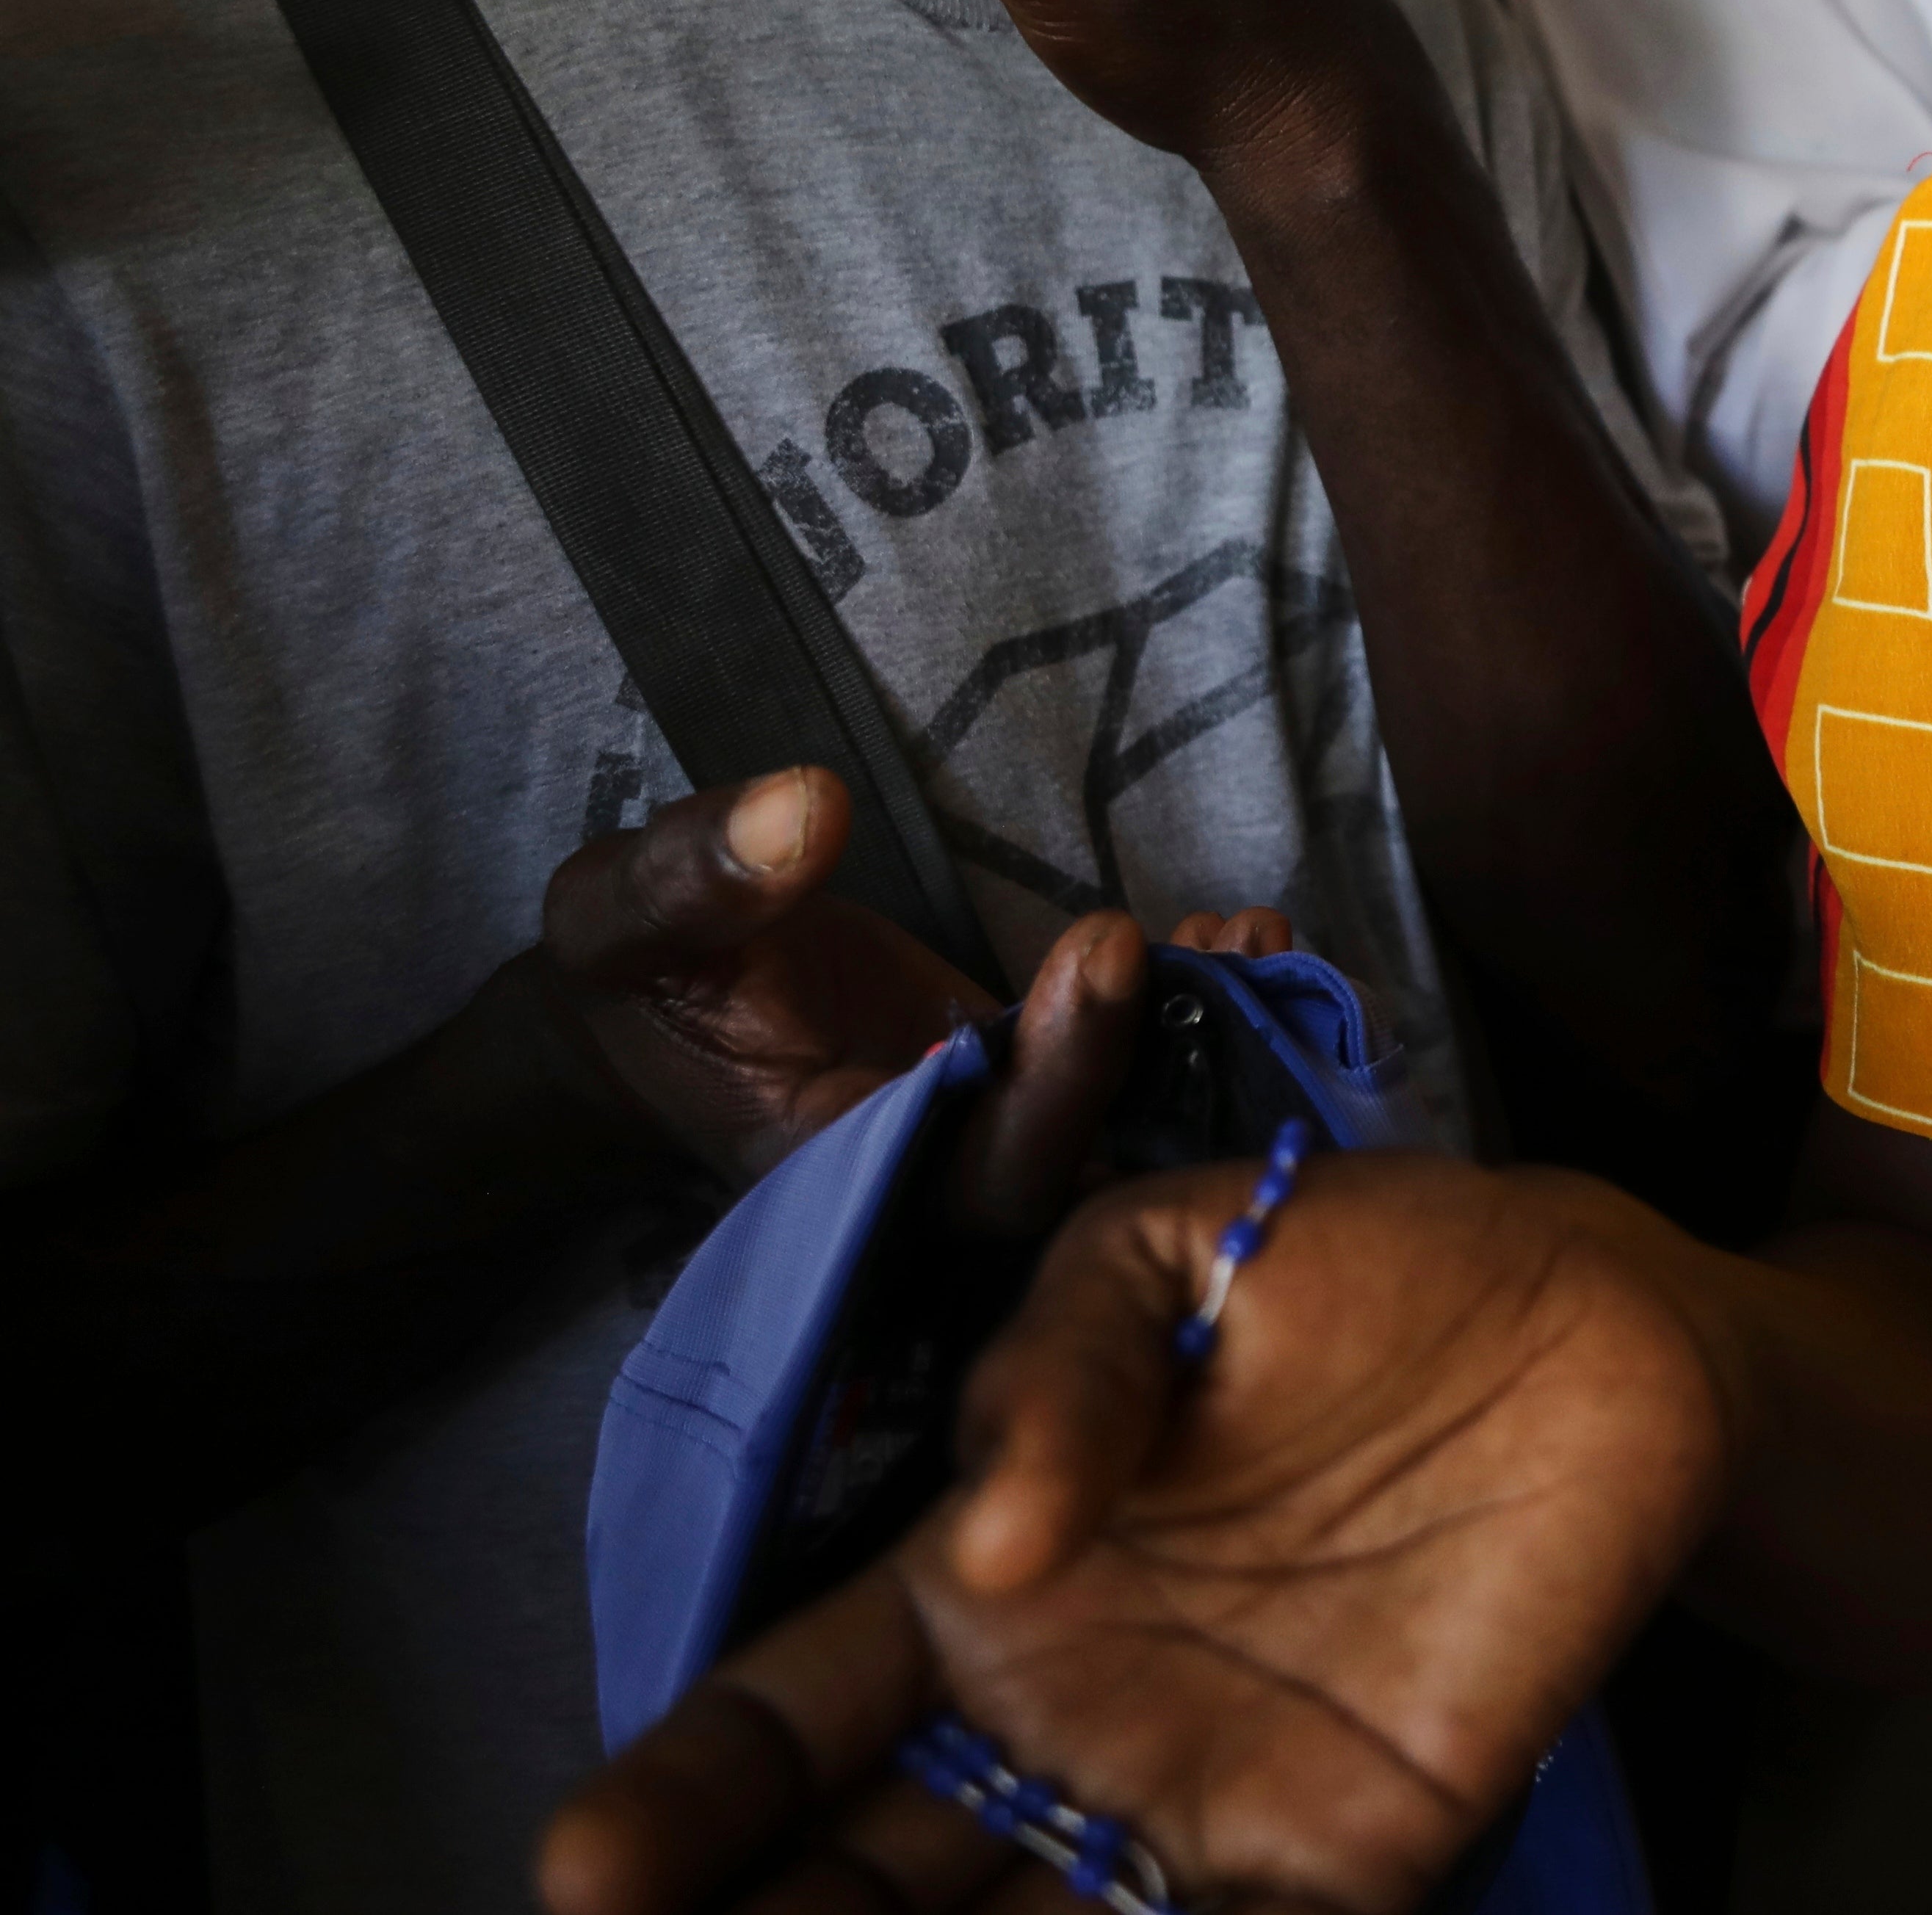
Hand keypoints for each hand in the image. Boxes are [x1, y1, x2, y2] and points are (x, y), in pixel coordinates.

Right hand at [518, 763, 1291, 1221]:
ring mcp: (997, 1128)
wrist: (652, 1000)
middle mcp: (938, 1173)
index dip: (1055, 1085)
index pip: (980, 1175)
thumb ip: (699, 878)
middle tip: (1223, 936)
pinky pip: (1132, 1067)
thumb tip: (802, 809)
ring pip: (1128, 1122)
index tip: (1100, 949)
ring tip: (1253, 928)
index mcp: (843, 1177)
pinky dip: (1195, 1009)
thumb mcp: (623, 916)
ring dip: (1208, 1034)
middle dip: (1165, 1056)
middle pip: (1084, 1161)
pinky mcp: (1033, 1076)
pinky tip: (1242, 932)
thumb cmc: (632, 975)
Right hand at [539, 1154, 1730, 1914]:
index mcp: (982, 1590)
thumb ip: (1057, 1363)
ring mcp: (1193, 1807)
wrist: (1606, 1327)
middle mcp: (1059, 1727)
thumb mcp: (1172, 1254)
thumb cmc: (1369, 1267)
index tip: (586, 1865)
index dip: (685, 1800)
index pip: (788, 1723)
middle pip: (860, 1877)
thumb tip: (988, 1538)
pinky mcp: (1347, 1863)